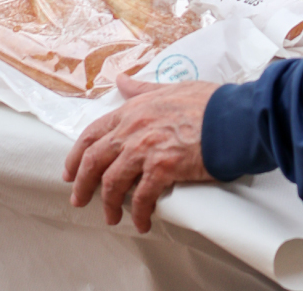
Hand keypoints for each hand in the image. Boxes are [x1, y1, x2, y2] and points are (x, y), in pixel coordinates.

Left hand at [63, 73, 217, 232]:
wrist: (232, 118)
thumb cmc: (207, 102)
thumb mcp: (170, 88)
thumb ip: (142, 90)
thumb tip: (121, 80)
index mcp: (134, 110)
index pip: (93, 133)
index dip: (76, 156)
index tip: (71, 171)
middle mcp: (134, 128)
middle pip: (93, 160)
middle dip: (82, 184)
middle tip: (80, 199)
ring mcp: (146, 148)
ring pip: (112, 183)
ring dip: (108, 204)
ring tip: (111, 217)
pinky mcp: (162, 168)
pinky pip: (142, 198)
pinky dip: (139, 214)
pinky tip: (143, 222)